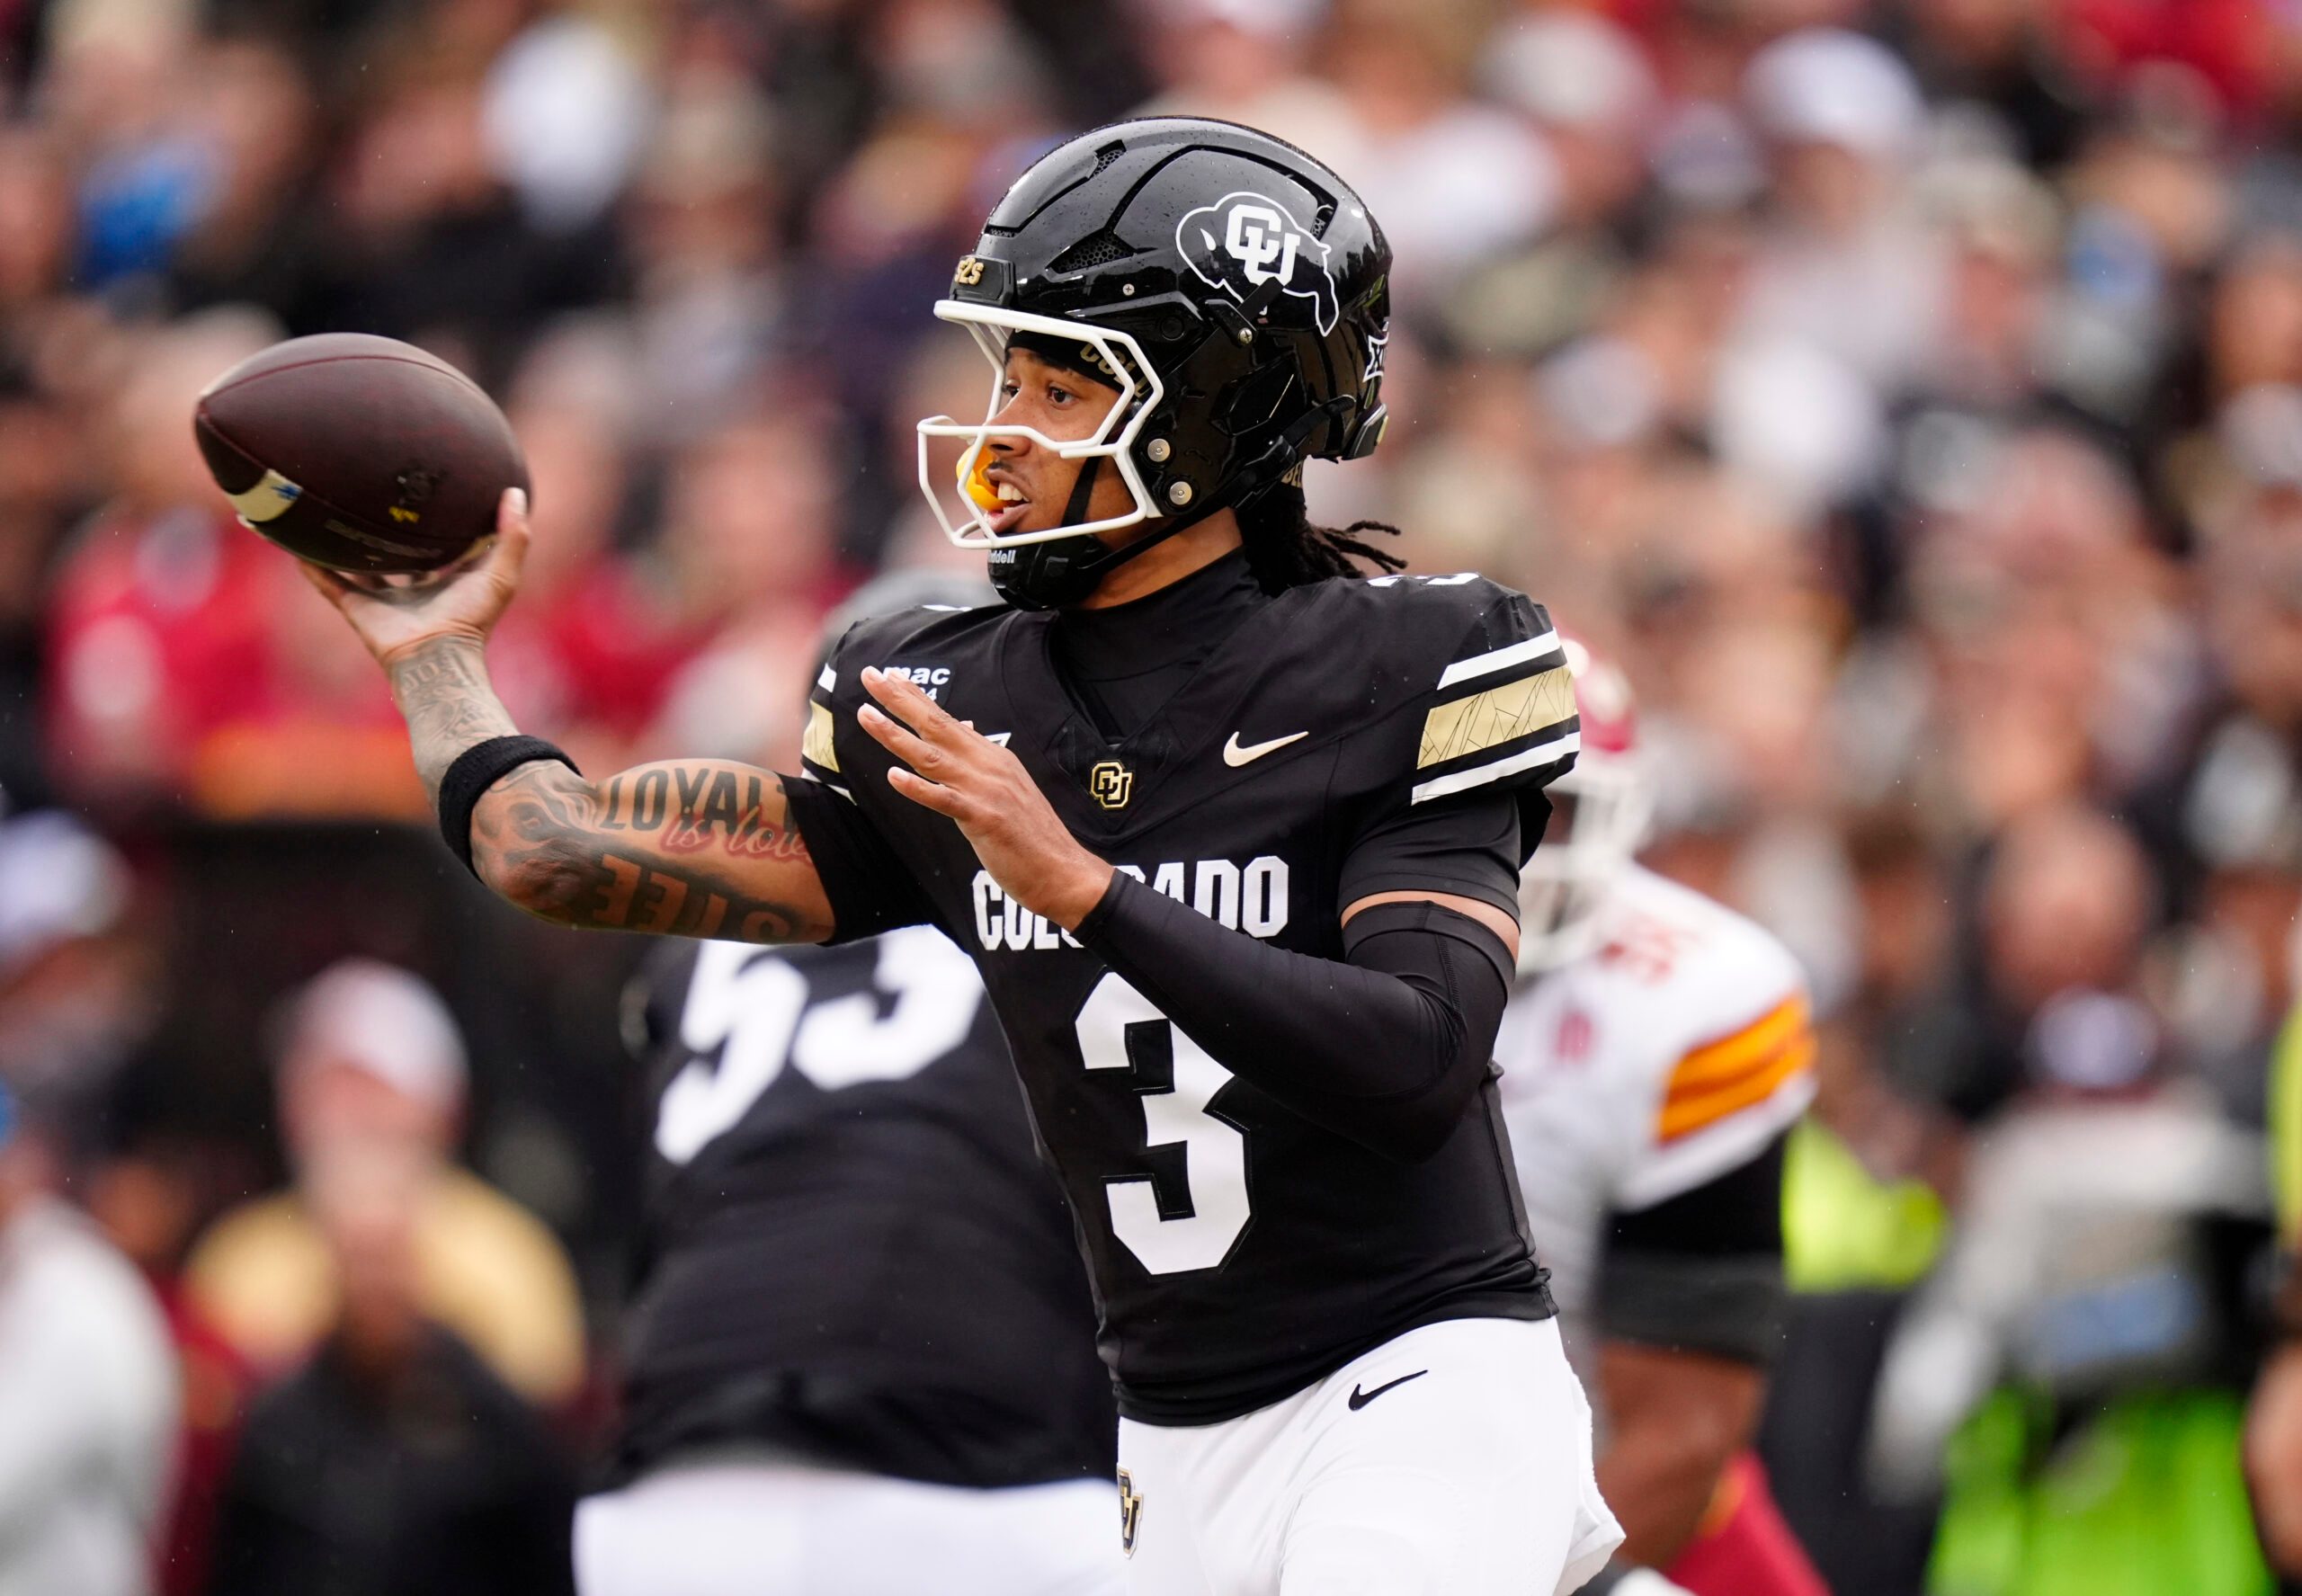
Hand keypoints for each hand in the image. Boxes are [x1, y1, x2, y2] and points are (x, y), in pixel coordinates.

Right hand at [300, 487, 530, 669]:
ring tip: (328, 514)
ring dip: (345, 546)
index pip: (441, 543)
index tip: (428, 491)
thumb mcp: (502, 573)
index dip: (437, 521)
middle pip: (398, 553)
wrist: (436, 658)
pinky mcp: (359, 609)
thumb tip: (514, 491)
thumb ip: (513, 535)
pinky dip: (313, 568)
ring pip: (360, 566)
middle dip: (388, 530)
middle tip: (374, 494)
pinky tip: (295, 546)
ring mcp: (385, 599)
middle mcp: (415, 587)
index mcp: (448, 578)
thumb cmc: (472, 618)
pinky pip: (331, 583)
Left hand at [857, 666, 1113, 928]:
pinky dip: (918, 788)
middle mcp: (988, 765)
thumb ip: (982, 759)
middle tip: (869, 675)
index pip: (947, 719)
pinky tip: (893, 776)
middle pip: (935, 725)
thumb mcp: (1008, 787)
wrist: (1064, 871)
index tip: (888, 674)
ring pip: (932, 757)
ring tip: (866, 715)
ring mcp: (986, 790)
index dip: (915, 696)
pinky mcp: (985, 819)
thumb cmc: (1032, 835)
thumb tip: (967, 727)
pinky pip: (945, 801)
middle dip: (899, 699)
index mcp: (992, 757)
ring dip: (896, 735)